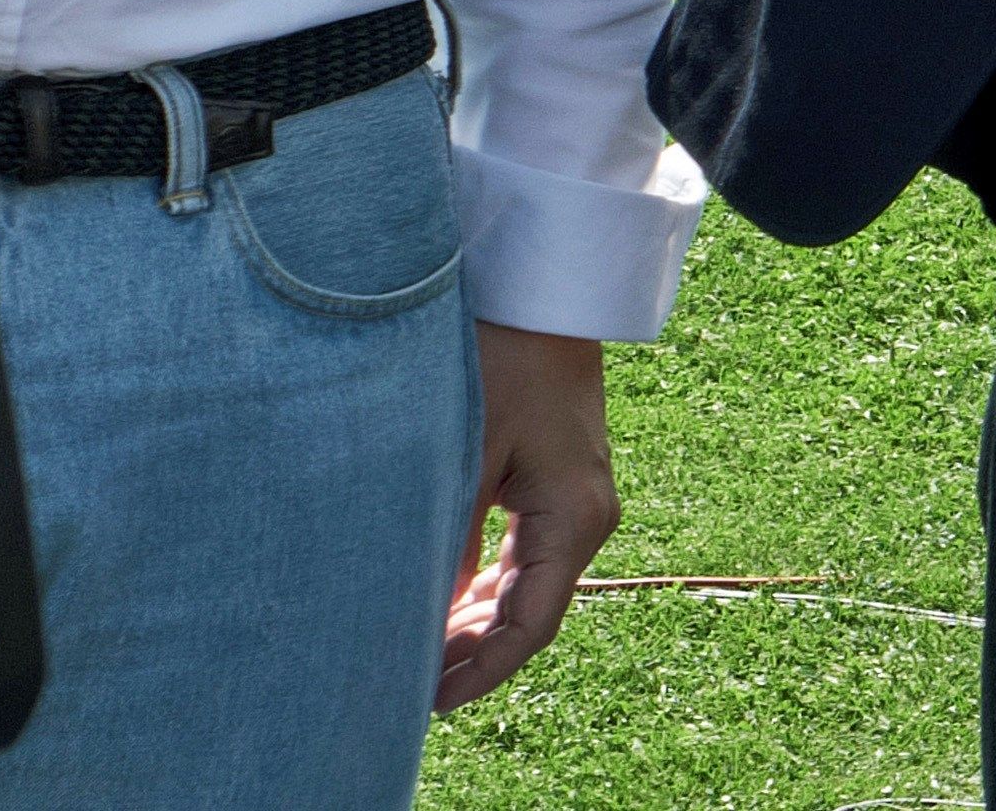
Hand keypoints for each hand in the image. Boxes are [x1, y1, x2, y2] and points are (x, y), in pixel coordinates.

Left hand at [437, 325, 624, 711]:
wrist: (545, 294)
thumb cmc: (506, 360)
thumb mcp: (469, 451)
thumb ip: (449, 537)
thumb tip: (424, 613)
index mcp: (574, 519)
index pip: (532, 625)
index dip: (483, 671)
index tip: (430, 700)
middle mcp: (586, 518)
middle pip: (532, 612)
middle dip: (475, 652)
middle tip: (409, 681)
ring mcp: (578, 502)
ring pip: (527, 587)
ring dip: (479, 621)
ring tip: (419, 650)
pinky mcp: (561, 484)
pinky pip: (526, 555)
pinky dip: (488, 585)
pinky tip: (446, 602)